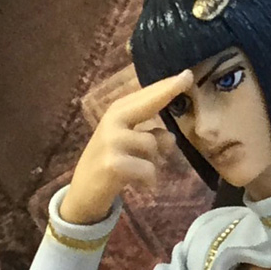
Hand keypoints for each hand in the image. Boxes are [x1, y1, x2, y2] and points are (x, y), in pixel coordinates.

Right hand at [59, 70, 193, 224]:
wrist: (82, 195)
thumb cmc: (109, 164)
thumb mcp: (129, 146)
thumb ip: (150, 136)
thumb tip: (171, 137)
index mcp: (116, 113)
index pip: (145, 96)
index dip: (167, 85)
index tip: (187, 74)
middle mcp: (112, 121)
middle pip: (148, 103)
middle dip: (168, 91)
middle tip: (188, 77)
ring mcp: (111, 141)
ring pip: (153, 145)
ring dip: (154, 162)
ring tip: (139, 172)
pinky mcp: (113, 163)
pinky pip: (149, 169)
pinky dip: (149, 180)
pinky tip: (139, 186)